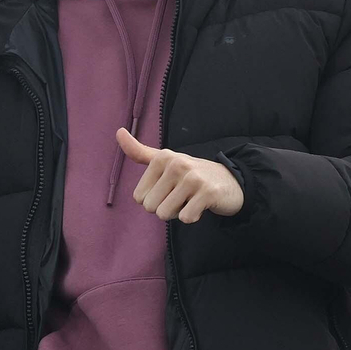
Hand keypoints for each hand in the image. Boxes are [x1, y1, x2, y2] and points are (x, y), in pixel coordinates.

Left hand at [117, 128, 243, 222]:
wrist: (231, 181)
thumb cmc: (191, 174)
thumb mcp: (165, 161)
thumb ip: (140, 152)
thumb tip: (119, 132)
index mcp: (162, 157)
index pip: (139, 197)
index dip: (154, 199)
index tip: (169, 189)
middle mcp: (176, 164)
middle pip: (150, 207)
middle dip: (165, 208)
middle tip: (181, 196)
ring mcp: (193, 178)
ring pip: (165, 213)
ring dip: (178, 213)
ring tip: (190, 200)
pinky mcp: (208, 193)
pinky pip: (186, 218)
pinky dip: (192, 217)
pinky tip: (201, 205)